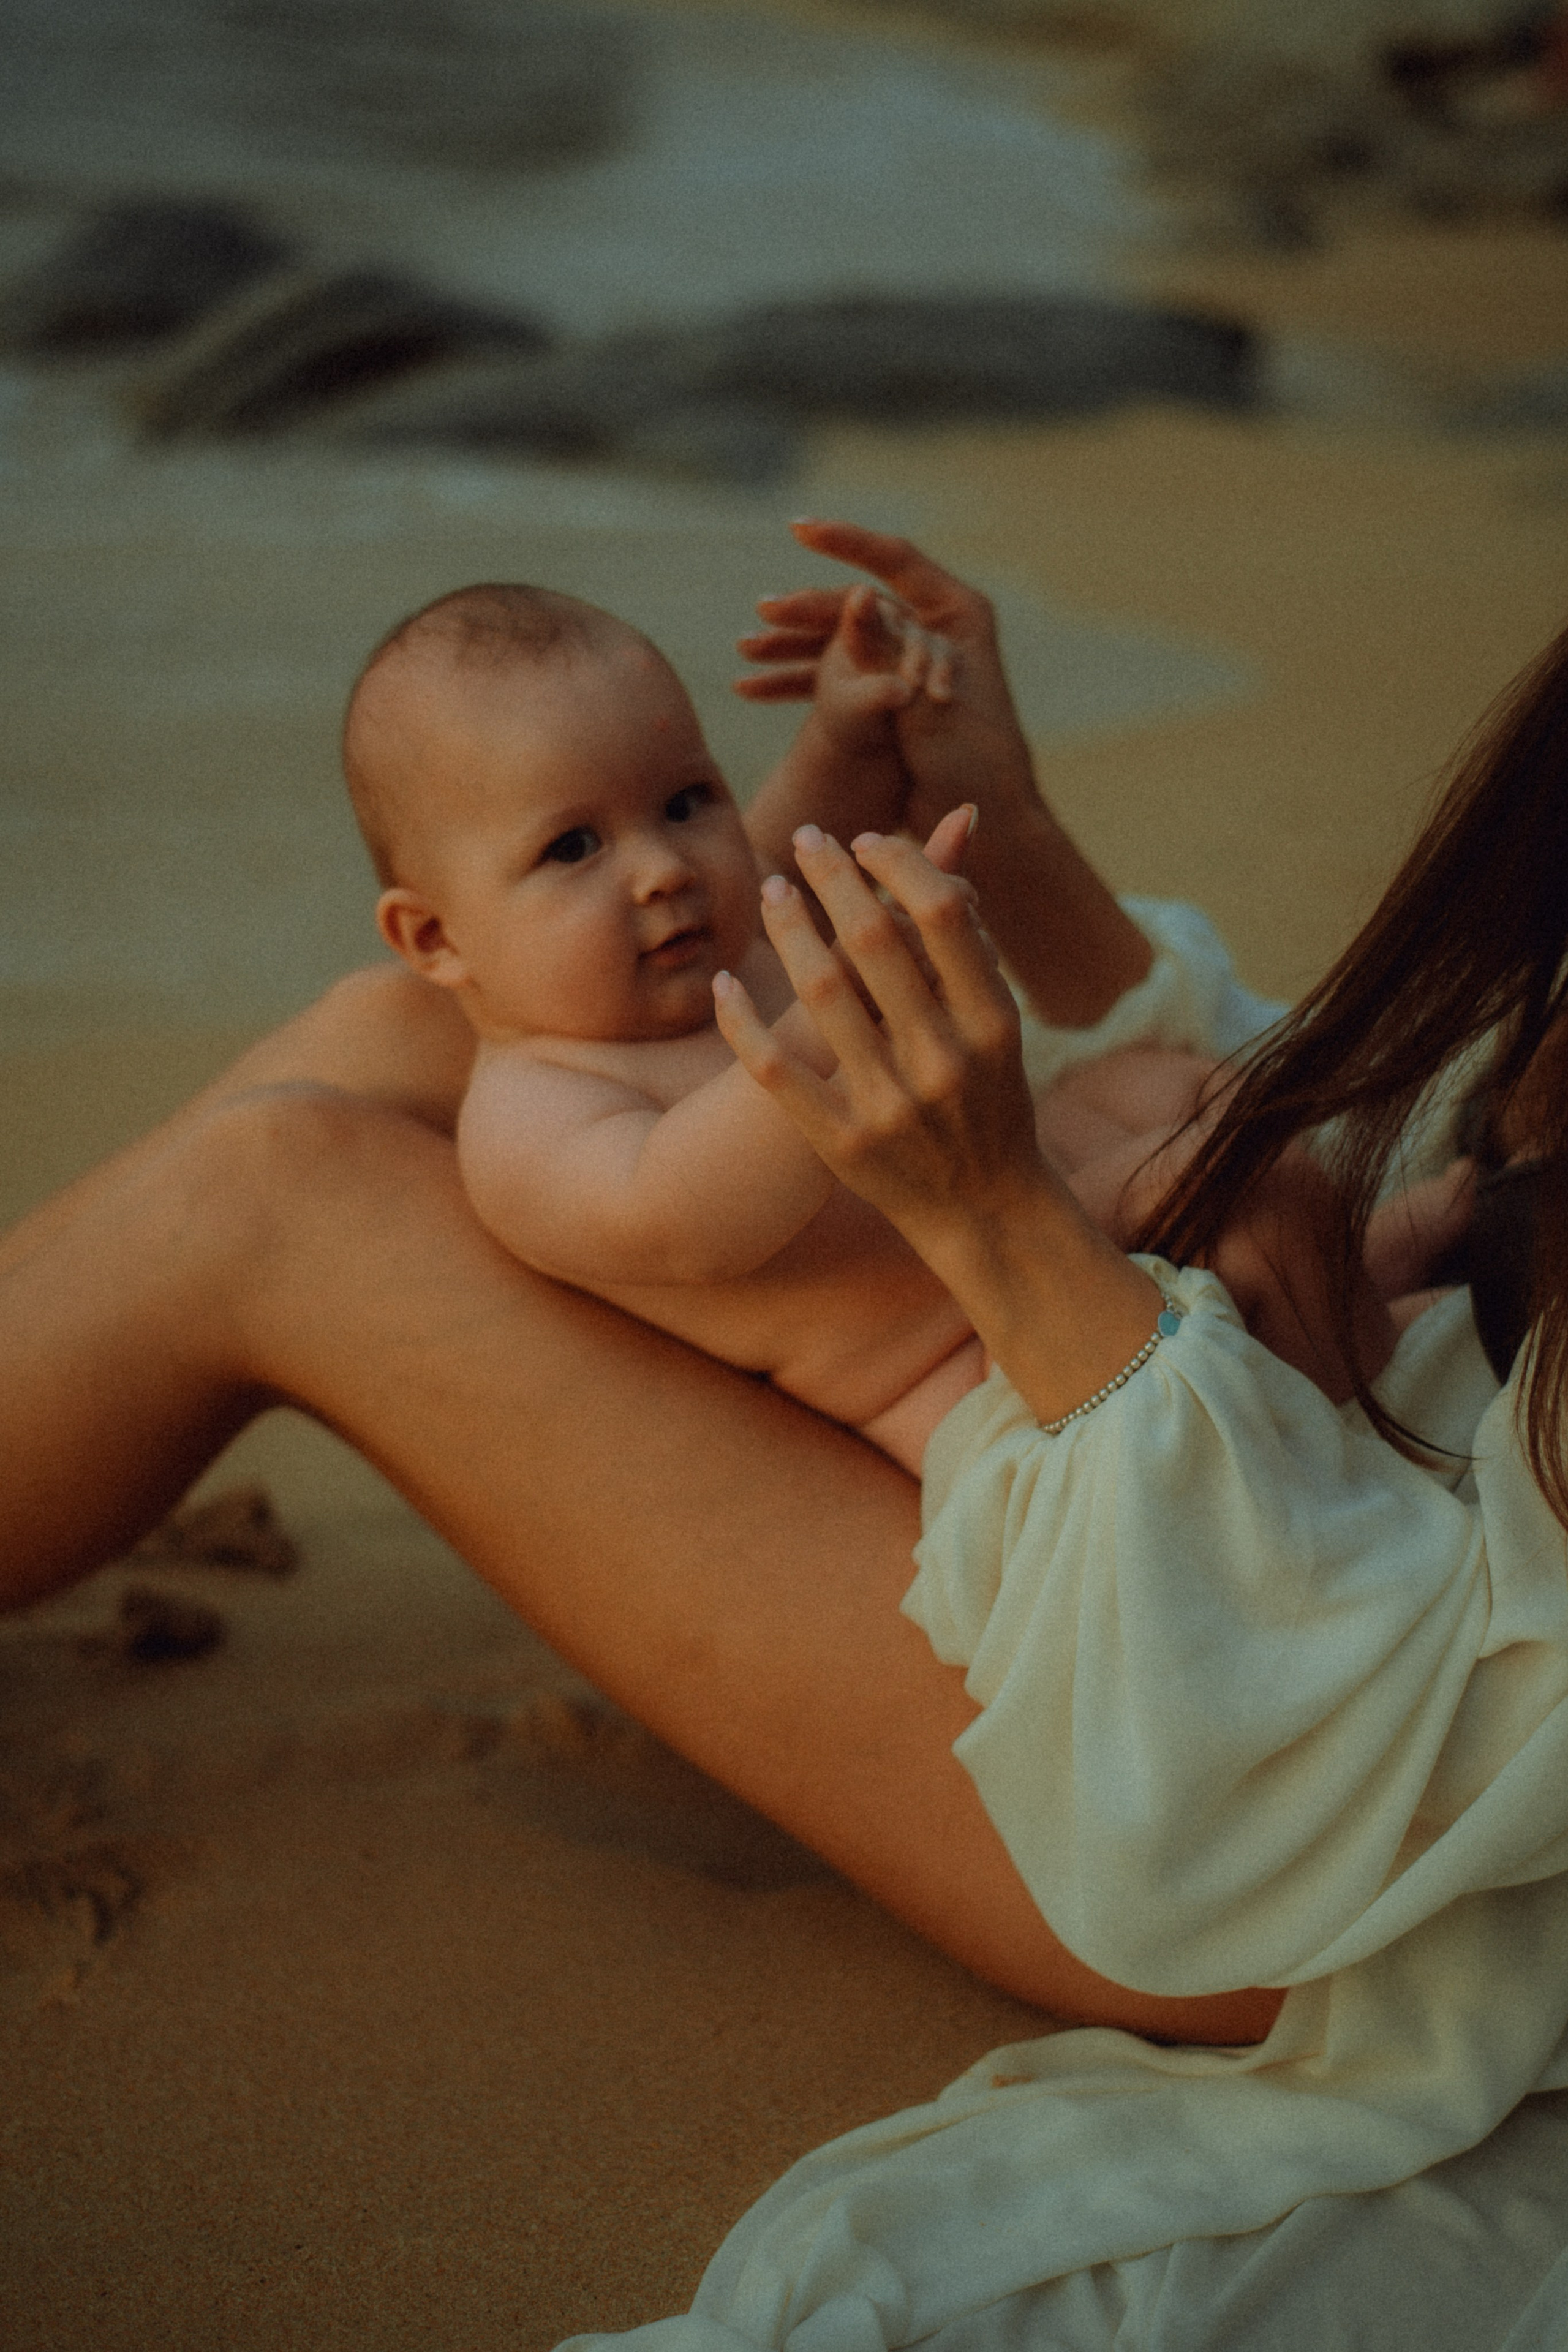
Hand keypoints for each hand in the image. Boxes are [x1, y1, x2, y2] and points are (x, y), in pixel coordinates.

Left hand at [714, 817, 1164, 1423]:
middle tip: (804, 841)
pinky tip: (722, 984)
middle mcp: (943, 1060)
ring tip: (771, 894)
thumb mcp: (997, 1019)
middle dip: (831, 879)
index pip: (939, 913)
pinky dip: (741, 1021)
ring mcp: (890, 1105)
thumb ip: (968, 931)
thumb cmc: (990, 1097)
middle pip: (874, 941)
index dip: (896, 864)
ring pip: (819, 993)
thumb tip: (956, 821)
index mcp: (991, 1023)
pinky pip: (772, 1070)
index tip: (865, 843)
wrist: (986, 1211)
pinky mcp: (842, 1143)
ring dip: (787, 930)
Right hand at [735, 519, 1032, 841]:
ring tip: (745, 652)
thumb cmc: (972, 759)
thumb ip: (889, 651)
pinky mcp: (890, 697)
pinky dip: (798, 684)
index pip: (895, 561)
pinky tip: (751, 690)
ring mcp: (908, 662)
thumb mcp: (926, 699)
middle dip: (805, 611)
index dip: (846, 541)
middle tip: (763, 613)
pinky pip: (836, 679)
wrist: (984, 820)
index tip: (799, 528)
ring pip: (839, 642)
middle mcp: (932, 630)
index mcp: (956, 614)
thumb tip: (857, 598)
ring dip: (791, 648)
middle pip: (858, 605)